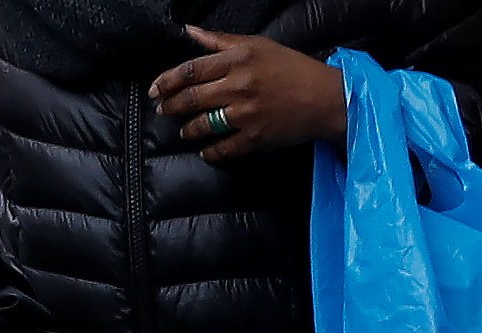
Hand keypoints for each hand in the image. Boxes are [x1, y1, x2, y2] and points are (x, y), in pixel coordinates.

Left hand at [151, 27, 344, 162]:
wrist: (325, 99)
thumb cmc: (293, 68)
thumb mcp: (258, 45)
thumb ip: (221, 41)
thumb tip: (190, 32)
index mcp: (237, 61)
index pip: (191, 70)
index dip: (168, 80)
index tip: (155, 89)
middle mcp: (238, 87)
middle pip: (193, 97)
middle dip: (172, 106)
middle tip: (162, 111)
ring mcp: (246, 115)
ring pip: (204, 124)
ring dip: (189, 130)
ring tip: (184, 132)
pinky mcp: (256, 138)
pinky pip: (224, 148)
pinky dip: (211, 152)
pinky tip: (205, 151)